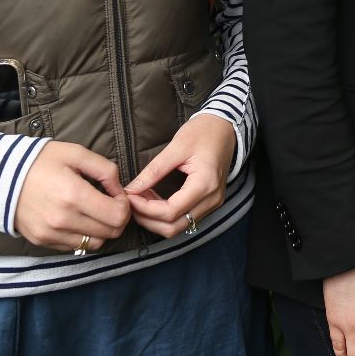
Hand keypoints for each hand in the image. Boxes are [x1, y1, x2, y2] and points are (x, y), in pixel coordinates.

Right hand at [12, 141, 130, 252]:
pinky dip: (83, 236)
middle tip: (109, 203)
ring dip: (101, 230)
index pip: (117, 216)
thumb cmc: (41, 161)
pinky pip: (75, 247)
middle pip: (110, 233)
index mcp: (74, 195)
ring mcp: (52, 234)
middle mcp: (63, 220)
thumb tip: (120, 190)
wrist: (1, 176)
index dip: (124, 206)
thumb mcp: (76, 153)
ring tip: (94, 212)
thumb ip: (106, 170)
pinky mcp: (43, 241)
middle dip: (117, 218)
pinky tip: (78, 219)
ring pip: (94, 244)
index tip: (117, 196)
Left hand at [123, 114, 236, 237]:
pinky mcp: (210, 203)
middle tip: (131, 202)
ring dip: (155, 220)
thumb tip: (131, 189)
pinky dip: (166, 216)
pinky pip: (185, 219)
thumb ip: (154, 171)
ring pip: (178, 227)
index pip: (171, 211)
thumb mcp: (176, 147)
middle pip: (174, 227)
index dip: (146, 208)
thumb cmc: (203, 132)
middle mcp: (212, 199)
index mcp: (205, 183)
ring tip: (141, 200)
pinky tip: (154, 201)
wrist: (225, 128)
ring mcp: (213, 203)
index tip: (129, 196)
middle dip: (147, 219)